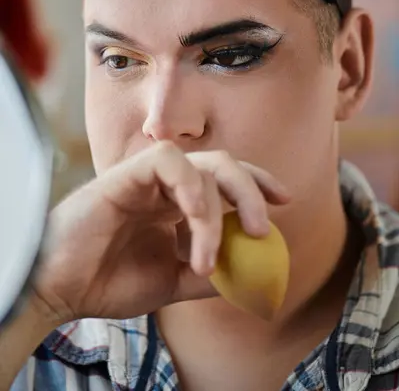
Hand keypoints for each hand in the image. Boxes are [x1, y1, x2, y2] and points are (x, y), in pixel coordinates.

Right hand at [32, 142, 288, 325]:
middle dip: (251, 189)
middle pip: (222, 164)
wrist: (60, 288)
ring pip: (203, 164)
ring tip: (207, 257)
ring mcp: (147, 175)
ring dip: (217, 210)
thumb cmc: (108, 282)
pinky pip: (171, 163)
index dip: (256, 184)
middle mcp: (165, 184)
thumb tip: (249, 271)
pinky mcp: (128, 171)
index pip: (223, 179)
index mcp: (175, 203)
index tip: (285, 200)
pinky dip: (192, 194)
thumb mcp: (171, 282)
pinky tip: (193, 228)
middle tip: (262, 228)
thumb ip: (209, 274)